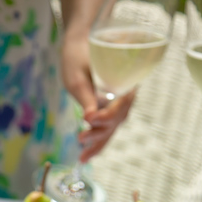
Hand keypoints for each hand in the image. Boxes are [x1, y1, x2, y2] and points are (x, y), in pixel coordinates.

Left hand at [60, 34, 135, 161]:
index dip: (106, 116)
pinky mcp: (108, 109)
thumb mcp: (77, 76)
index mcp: (124, 82)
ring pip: (112, 128)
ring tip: (82, 156)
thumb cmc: (77, 56)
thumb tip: (89, 118)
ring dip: (97, 143)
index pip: (120, 107)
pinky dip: (97, 143)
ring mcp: (117, 104)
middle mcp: (125, 94)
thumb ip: (85, 97)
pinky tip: (85, 156)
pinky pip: (106, 129)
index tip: (89, 119)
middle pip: (116, 121)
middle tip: (81, 138)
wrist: (78, 45)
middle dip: (99, 133)